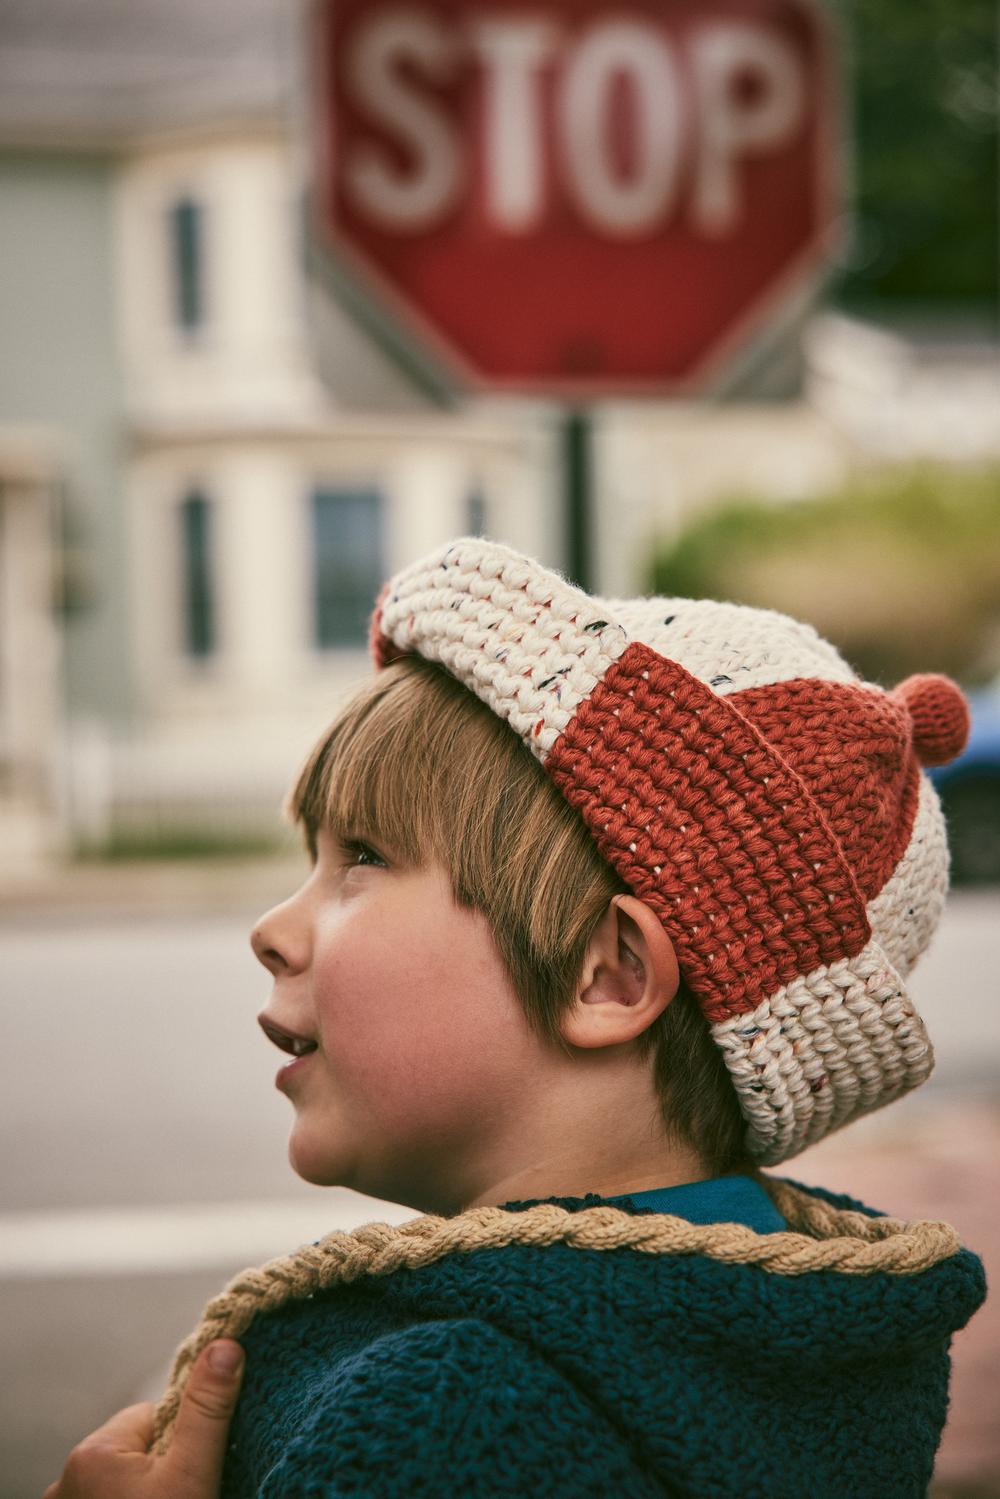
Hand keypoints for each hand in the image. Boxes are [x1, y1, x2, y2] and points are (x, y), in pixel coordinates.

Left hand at [43, 1338, 243, 1498]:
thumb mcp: (191, 1472)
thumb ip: (207, 1409)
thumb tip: (226, 1342)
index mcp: (92, 1450)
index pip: (154, 1415)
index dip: (183, 1436)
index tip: (196, 1466)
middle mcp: (66, 1475)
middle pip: (137, 1445)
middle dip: (163, 1462)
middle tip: (185, 1490)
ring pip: (123, 1474)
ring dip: (147, 1485)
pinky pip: (108, 1493)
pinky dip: (130, 1496)